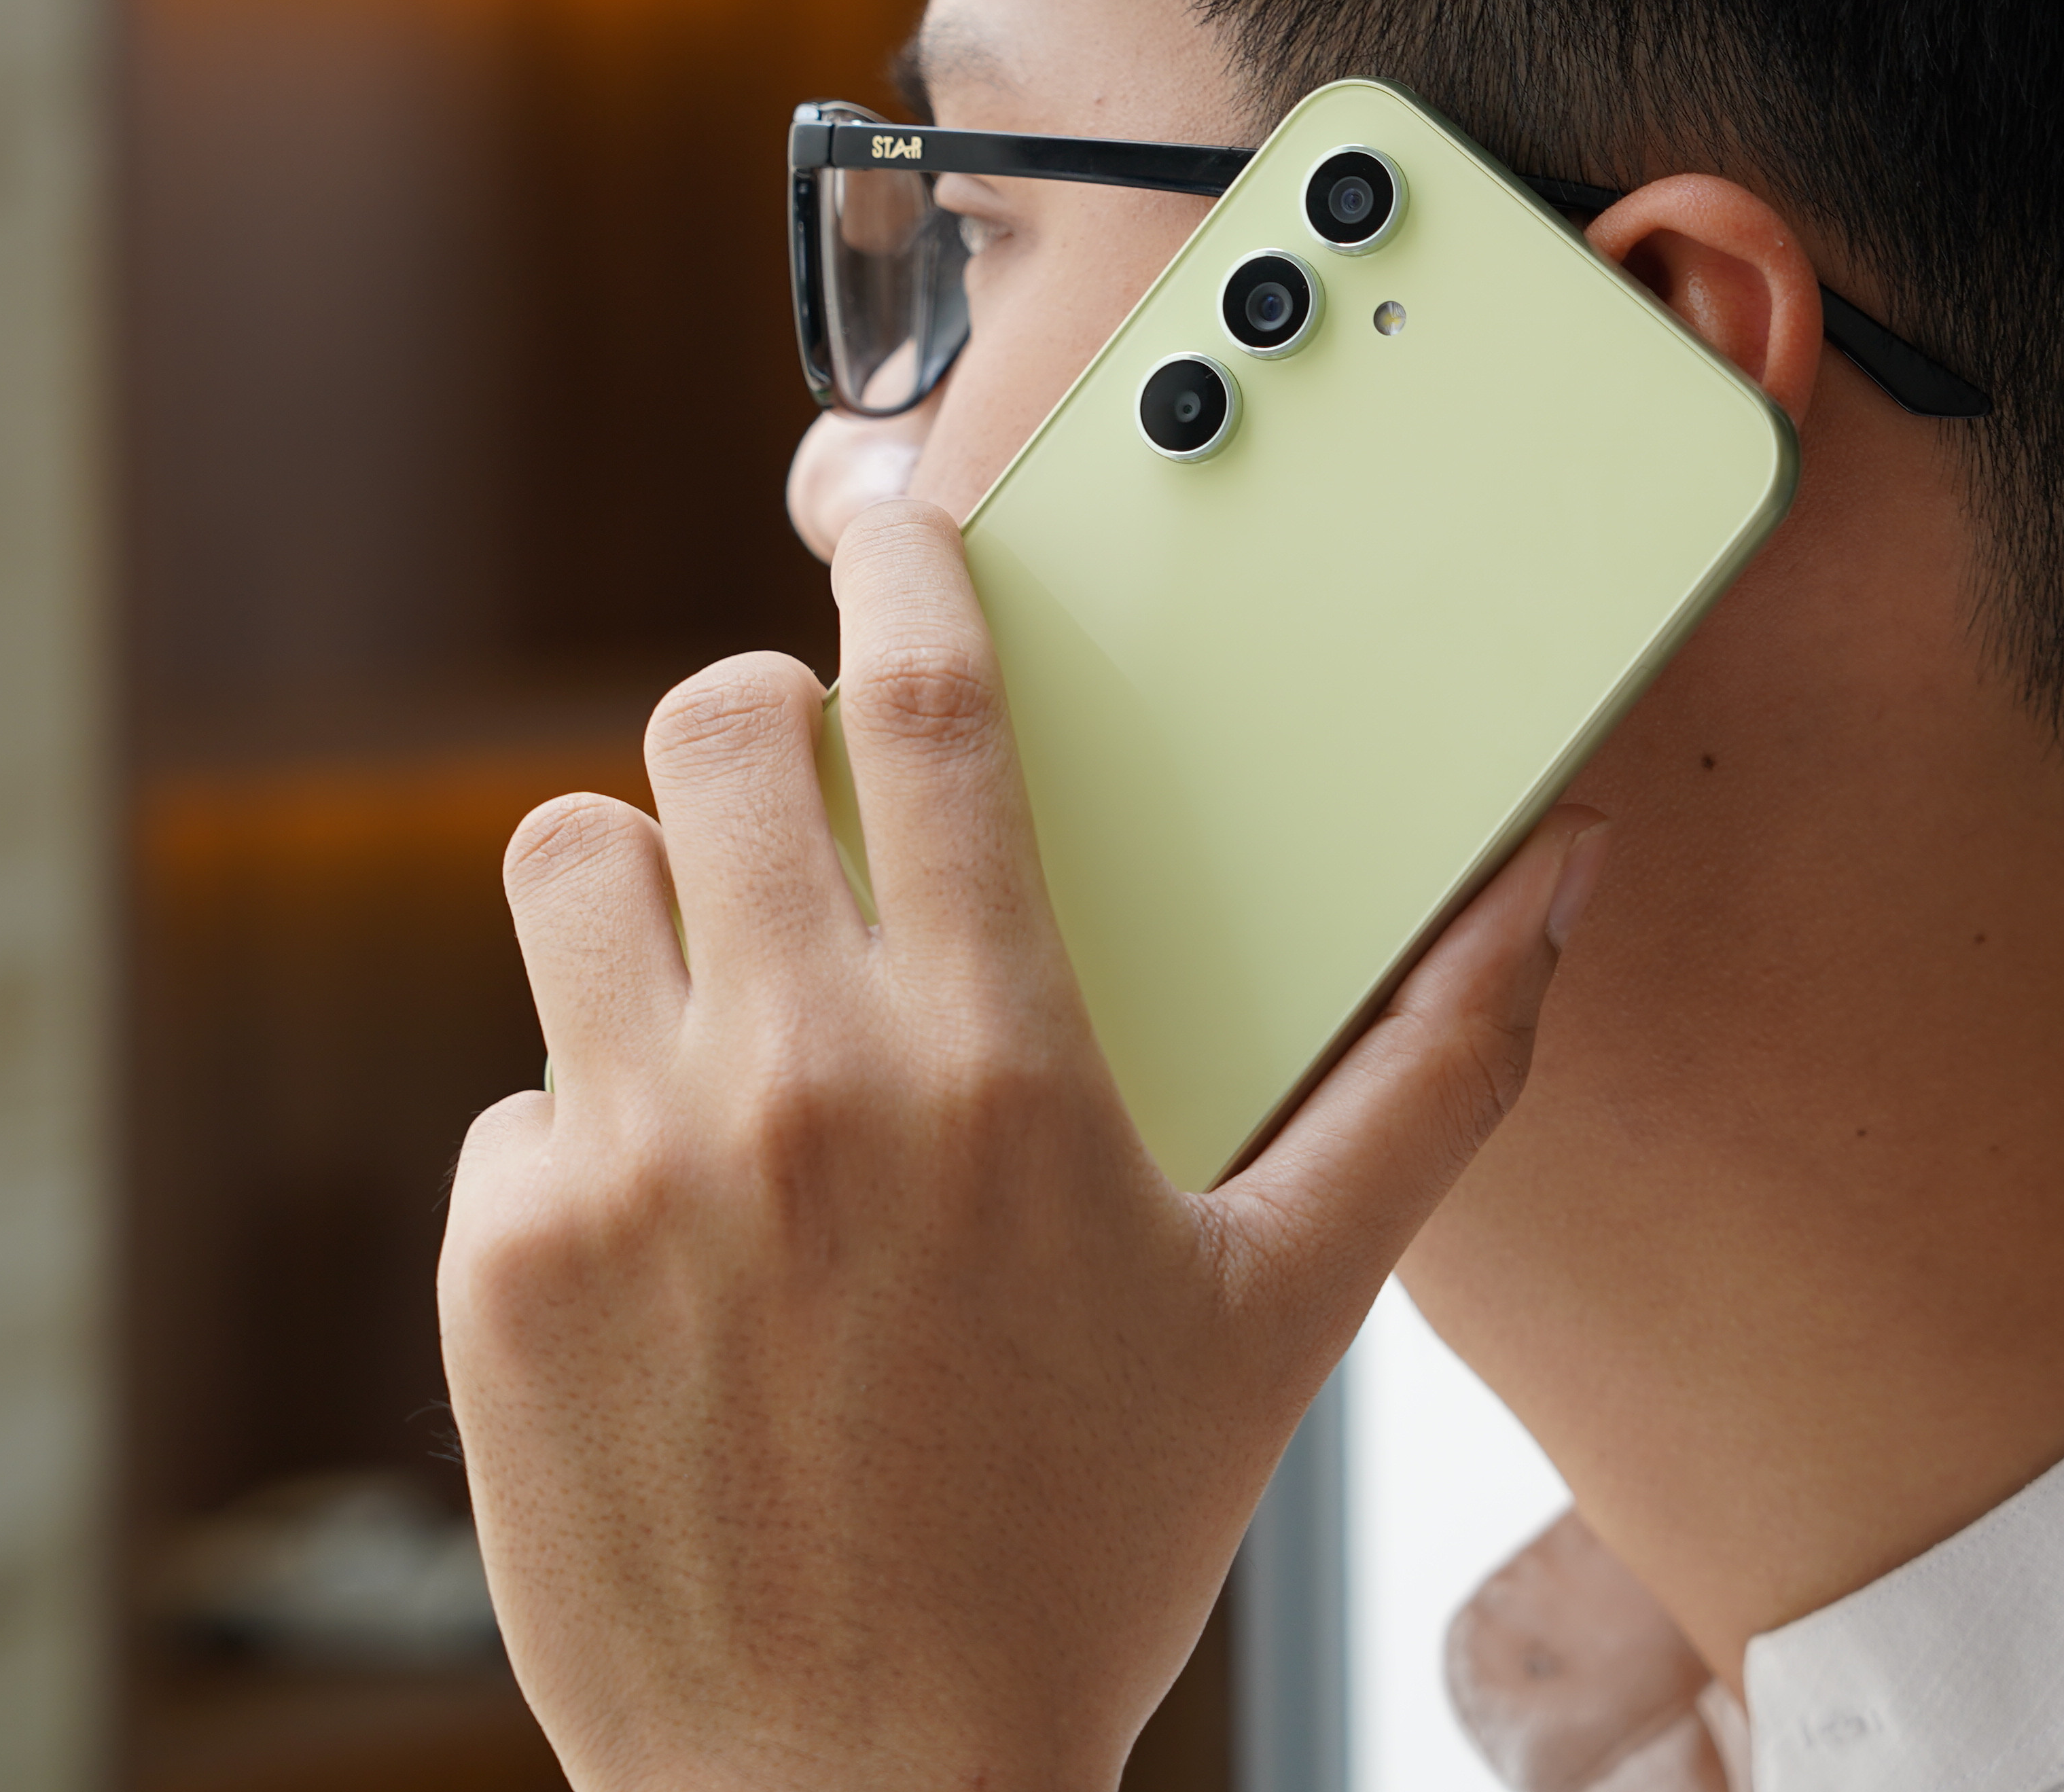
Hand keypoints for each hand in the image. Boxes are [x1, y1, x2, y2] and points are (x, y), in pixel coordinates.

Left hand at [439, 494, 1610, 1790]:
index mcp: (996, 1063)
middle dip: (757, 722)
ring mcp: (627, 1168)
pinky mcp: (504, 1266)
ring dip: (643, 890)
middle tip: (798, 790)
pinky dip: (580, 1124)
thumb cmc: (1084, 1549)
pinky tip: (672, 1237)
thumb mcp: (1285, 1309)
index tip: (878, 513)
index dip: (898, 566)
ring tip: (715, 988)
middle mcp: (798, 1081)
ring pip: (569, 862)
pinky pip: (516, 1089)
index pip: (928, 708)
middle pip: (711, 729)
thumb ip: (1435, 1073)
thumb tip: (1559, 882)